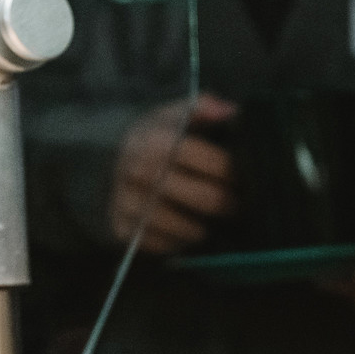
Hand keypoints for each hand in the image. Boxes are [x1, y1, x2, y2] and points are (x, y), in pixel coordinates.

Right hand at [109, 94, 236, 253]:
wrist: (112, 161)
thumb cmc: (158, 138)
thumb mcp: (175, 115)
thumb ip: (203, 107)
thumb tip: (229, 111)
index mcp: (155, 141)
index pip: (208, 160)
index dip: (230, 171)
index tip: (242, 176)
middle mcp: (138, 172)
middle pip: (205, 199)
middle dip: (228, 204)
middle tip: (237, 205)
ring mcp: (128, 202)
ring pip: (185, 228)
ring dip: (206, 228)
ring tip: (215, 221)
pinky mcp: (122, 229)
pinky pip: (162, 246)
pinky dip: (179, 244)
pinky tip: (187, 232)